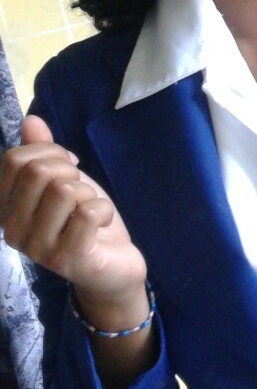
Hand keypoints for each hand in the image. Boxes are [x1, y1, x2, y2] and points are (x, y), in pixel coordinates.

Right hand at [0, 115, 147, 307]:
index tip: (68, 166)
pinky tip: (100, 225)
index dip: (48, 151)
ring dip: (88, 194)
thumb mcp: (63, 182)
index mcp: (5, 209)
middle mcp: (13, 231)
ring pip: (64, 190)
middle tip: (80, 192)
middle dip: (70, 172)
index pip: (14, 160)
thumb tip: (32, 120)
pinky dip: (103, 209)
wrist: (113, 267)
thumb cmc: (83, 223)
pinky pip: (88, 211)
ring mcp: (39, 249)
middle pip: (39, 172)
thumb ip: (44, 154)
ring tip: (89, 212)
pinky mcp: (68, 259)